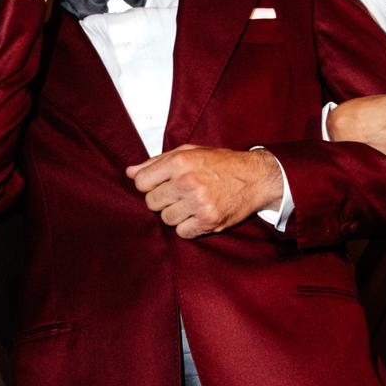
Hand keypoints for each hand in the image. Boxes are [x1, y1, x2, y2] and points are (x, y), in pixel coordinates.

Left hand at [127, 146, 284, 237]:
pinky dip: (188, 227)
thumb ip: (157, 162)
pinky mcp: (208, 221)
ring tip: (192, 203)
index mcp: (180, 162)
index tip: (161, 184)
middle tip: (179, 194)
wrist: (255, 177)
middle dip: (163, 200)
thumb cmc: (220, 164)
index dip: (149, 185)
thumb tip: (130, 172)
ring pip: (166, 218)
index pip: (141, 182)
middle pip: (151, 202)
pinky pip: (182, 232)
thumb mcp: (189, 152)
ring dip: (176, 214)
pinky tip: (199, 215)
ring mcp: (198, 203)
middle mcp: (188, 182)